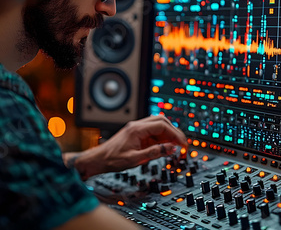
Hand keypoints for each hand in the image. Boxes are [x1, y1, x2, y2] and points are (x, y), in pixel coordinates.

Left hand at [64, 115, 186, 179]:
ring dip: (168, 134)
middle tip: (182, 143)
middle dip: (174, 131)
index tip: (182, 144)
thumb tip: (171, 148)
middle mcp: (137, 126)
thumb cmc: (112, 160)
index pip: (162, 125)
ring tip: (175, 146)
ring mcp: (136, 129)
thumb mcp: (135, 159)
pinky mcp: (136, 134)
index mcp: (137, 129)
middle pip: (162, 121)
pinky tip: (165, 146)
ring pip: (158, 125)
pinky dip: (161, 137)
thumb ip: (155, 152)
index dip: (175, 134)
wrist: (98, 160)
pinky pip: (152, 132)